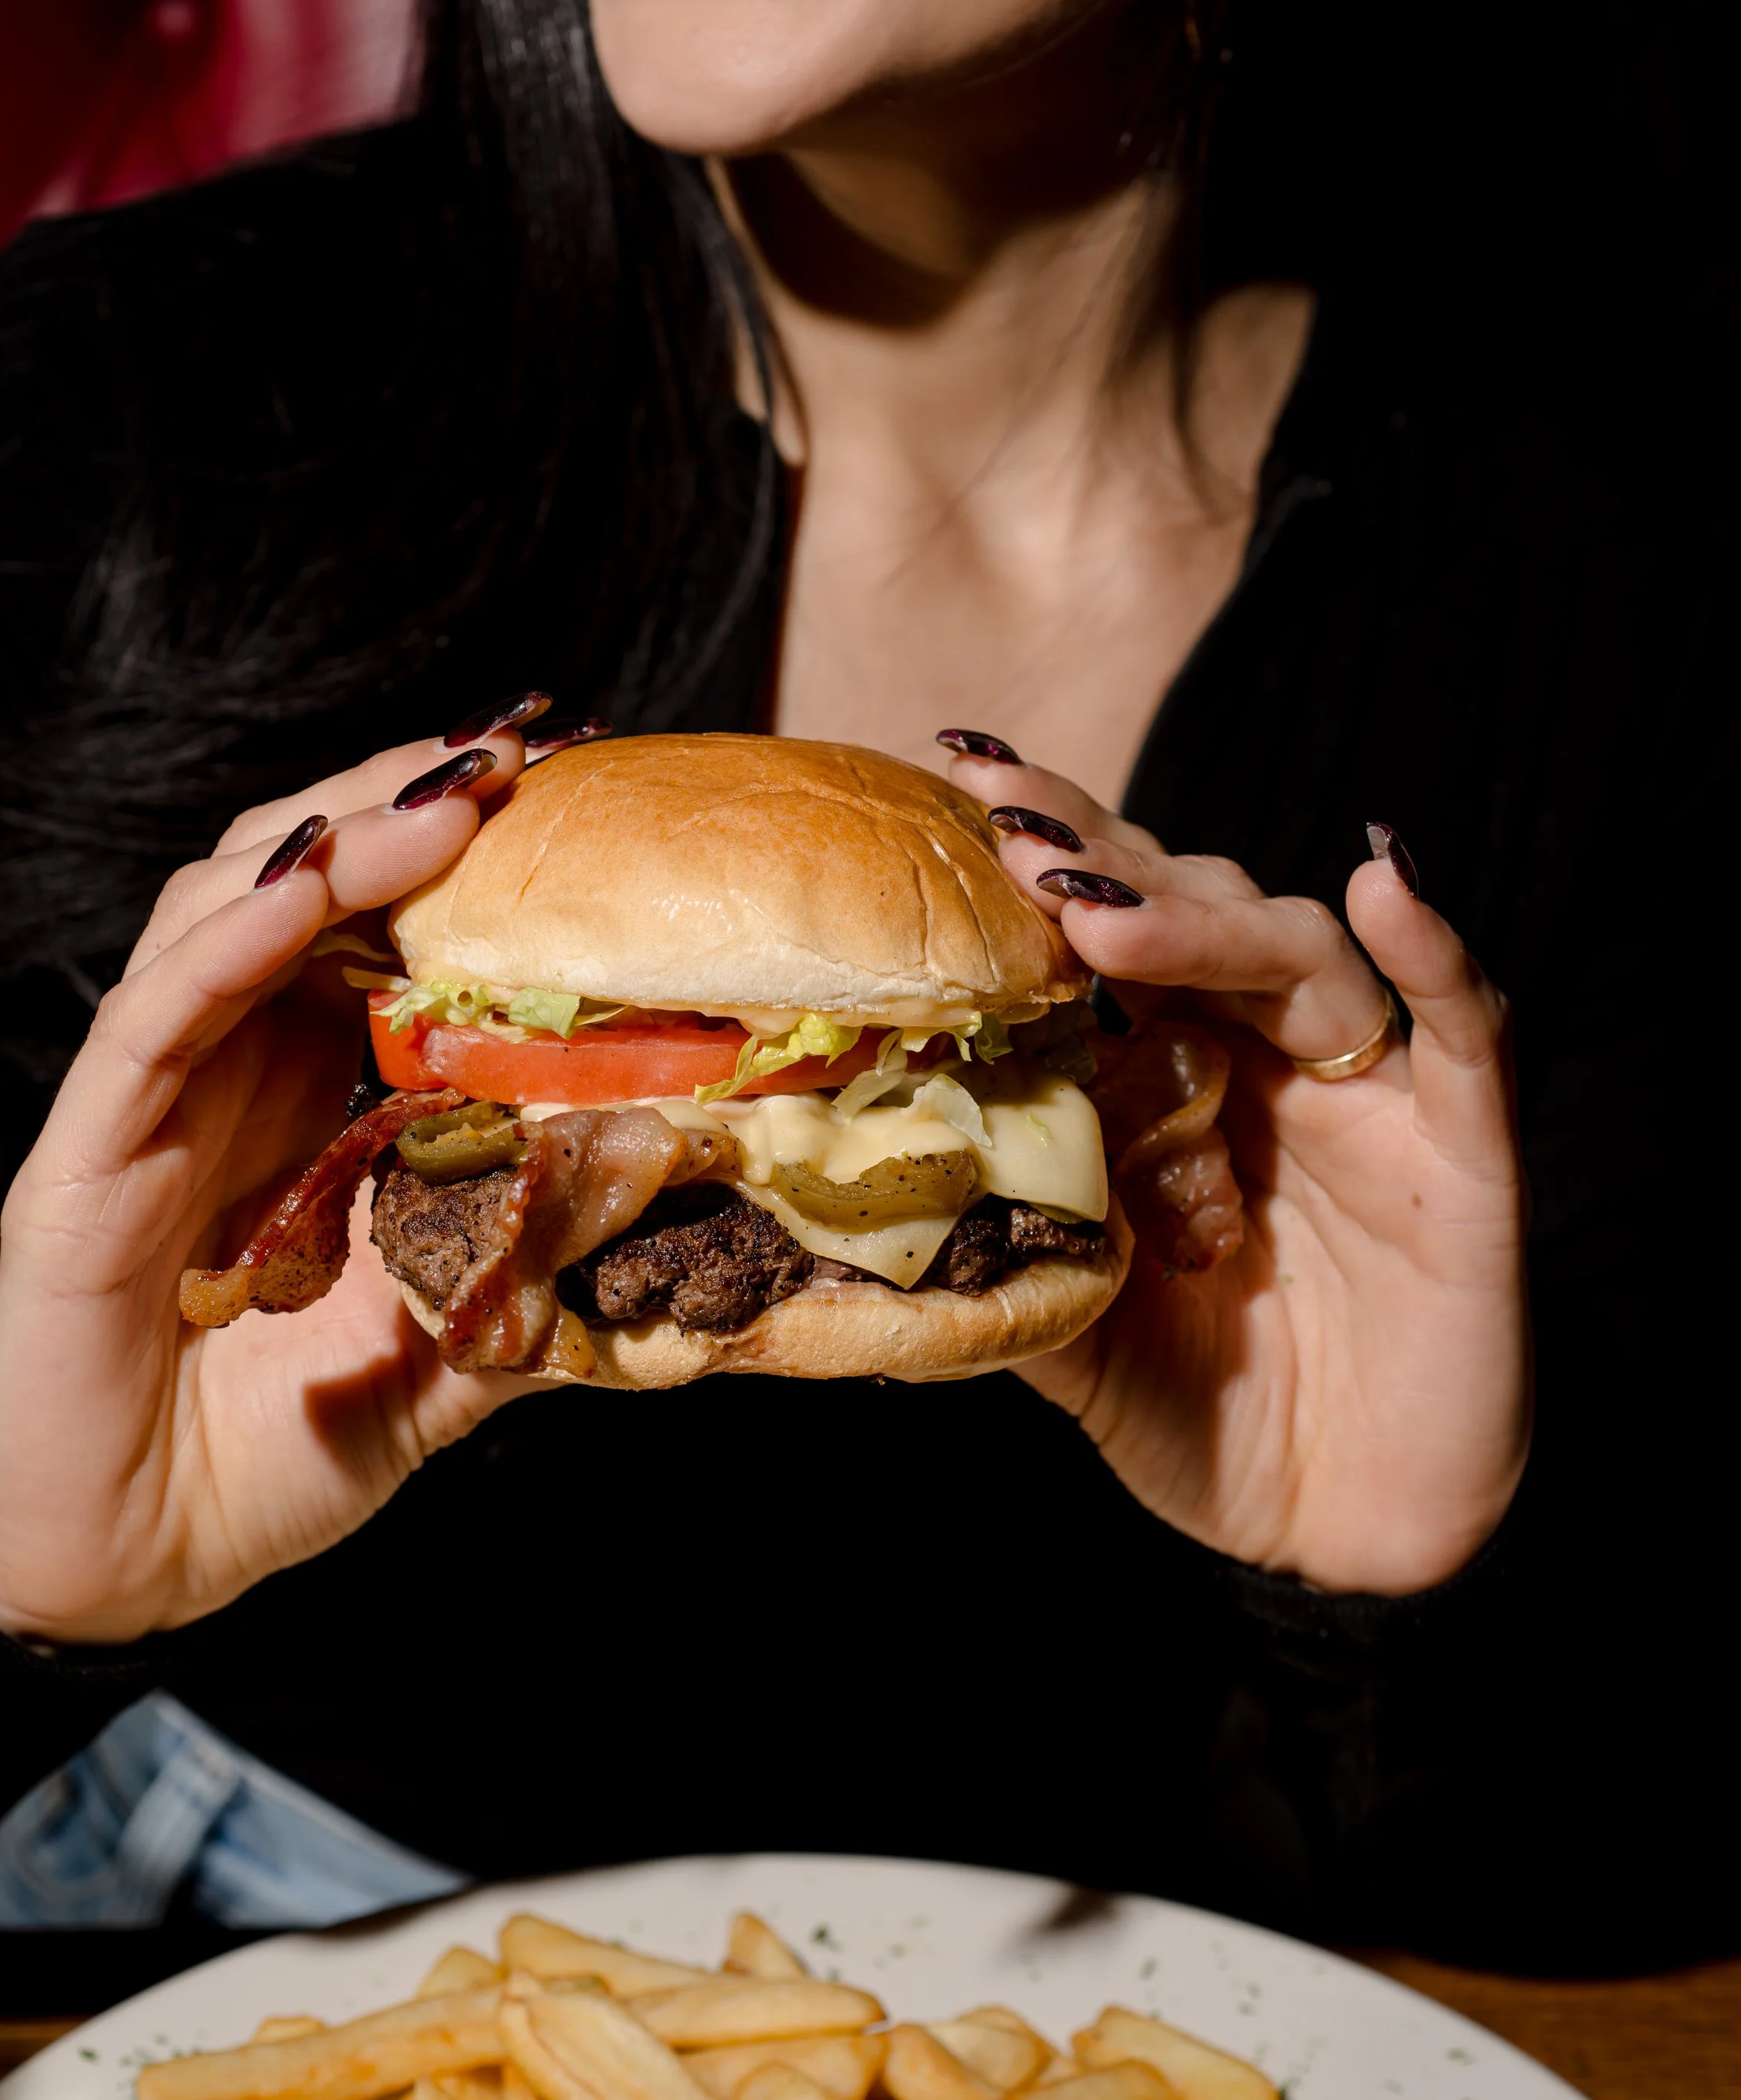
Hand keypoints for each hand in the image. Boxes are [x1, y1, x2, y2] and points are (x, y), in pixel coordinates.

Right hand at [0, 725, 543, 1646]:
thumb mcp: (451, 1350)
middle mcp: (225, 1070)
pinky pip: (144, 1031)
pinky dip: (217, 953)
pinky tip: (292, 898)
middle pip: (295, 883)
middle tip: (511, 754)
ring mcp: (147, 1107)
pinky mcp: (78, 1172)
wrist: (140, 1569)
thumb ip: (540, 1273)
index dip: (456, 850)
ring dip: (321, 848)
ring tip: (431, 802)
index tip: (566, 788)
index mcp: (306, 1089)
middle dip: (396, 805)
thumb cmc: (285, 1448)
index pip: (373, 927)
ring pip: (212, 921)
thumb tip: (683, 1218)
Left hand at [948, 746, 1528, 1594]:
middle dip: (1102, 862)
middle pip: (1196, 914)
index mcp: (1177, 1081)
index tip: (953, 793)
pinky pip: (1469, 1039)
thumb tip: (855, 1201)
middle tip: (1006, 821)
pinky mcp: (1465, 1160)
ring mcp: (1371, 1102)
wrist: (1345, 1531)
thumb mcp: (1075, 1333)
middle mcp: (1270, 1064)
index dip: (1044, 866)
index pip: (1108, 941)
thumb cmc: (1208, 1416)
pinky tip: (1385, 886)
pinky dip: (1436, 958)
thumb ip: (1004, 1250)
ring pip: (1302, 961)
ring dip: (1206, 922)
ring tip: (1102, 913)